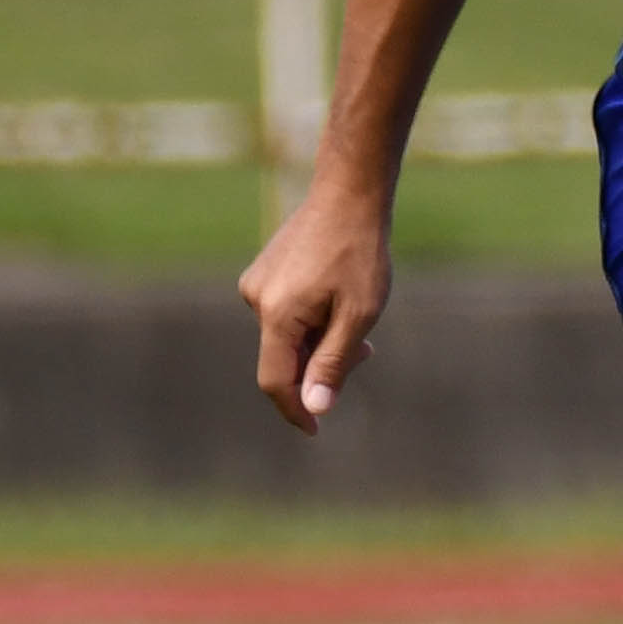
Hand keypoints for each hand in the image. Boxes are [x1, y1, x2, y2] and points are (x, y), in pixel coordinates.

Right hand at [237, 179, 392, 432]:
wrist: (350, 193)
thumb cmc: (360, 253)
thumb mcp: (358, 314)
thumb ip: (333, 363)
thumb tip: (315, 407)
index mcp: (276, 315)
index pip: (275, 382)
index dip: (295, 410)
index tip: (316, 430)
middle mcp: (256, 300)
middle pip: (284, 358)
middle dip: (321, 367)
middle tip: (366, 352)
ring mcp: (257, 284)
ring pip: (287, 336)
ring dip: (320, 341)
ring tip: (360, 321)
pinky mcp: (264, 273)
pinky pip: (285, 314)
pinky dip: (311, 321)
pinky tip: (339, 302)